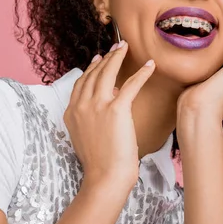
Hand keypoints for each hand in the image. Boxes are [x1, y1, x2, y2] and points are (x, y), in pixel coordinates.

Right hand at [64, 41, 155, 188]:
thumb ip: (93, 115)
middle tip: (116, 47)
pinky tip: (151, 65)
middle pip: (94, 73)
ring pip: (108, 73)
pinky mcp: (116, 108)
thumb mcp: (86, 135)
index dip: (91, 68)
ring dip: (118, 57)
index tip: (98, 58)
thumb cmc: (100, 162)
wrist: (105, 176)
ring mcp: (97, 105)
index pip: (81, 82)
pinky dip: (142, 73)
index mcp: (72, 113)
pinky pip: (131, 84)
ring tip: (126, 47)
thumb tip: (112, 96)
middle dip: (106, 57)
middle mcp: (81, 105)